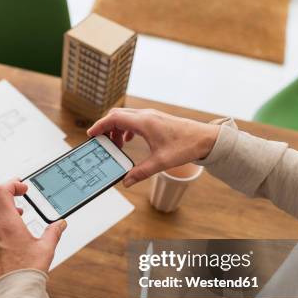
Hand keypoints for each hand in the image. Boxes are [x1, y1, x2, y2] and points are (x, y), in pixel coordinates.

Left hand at [0, 180, 67, 288]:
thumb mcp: (45, 249)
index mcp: (7, 224)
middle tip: (19, 200)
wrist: (13, 296)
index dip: (11, 184)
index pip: (1, 191)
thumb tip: (60, 224)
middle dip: (7, 196)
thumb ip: (53, 232)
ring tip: (11, 218)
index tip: (22, 188)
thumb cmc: (28, 274)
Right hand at [87, 108, 218, 186]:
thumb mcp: (161, 162)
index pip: (114, 118)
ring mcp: (151, 116)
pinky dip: (126, 128)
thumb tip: (126, 182)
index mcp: (144, 122)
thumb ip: (141, 172)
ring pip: (126, 116)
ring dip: (116, 128)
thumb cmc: (186, 146)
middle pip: (117, 115)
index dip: (100, 126)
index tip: (91, 135)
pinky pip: (134, 119)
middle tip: (102, 143)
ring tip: (116, 145)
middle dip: (106, 128)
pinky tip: (128, 140)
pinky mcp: (156, 119)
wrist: (205, 138)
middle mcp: (146, 115)